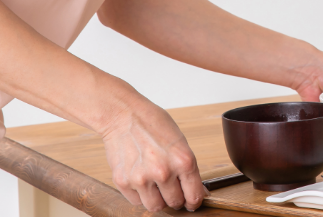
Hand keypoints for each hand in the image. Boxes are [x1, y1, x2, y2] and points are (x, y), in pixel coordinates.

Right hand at [100, 94, 206, 211]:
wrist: (123, 114)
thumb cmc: (153, 123)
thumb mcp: (180, 142)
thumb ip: (188, 168)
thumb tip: (199, 191)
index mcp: (183, 161)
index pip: (194, 196)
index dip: (194, 202)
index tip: (192, 202)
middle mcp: (163, 172)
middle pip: (174, 203)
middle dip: (175, 198)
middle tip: (171, 189)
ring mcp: (142, 178)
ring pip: (155, 207)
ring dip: (157, 199)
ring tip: (155, 184)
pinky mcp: (123, 182)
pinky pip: (136, 201)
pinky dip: (140, 194)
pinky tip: (141, 178)